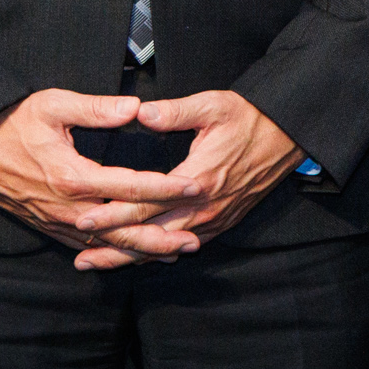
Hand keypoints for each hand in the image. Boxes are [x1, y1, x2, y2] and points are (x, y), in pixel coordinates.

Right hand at [0, 89, 180, 261]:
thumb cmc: (13, 121)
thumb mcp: (53, 105)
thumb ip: (96, 108)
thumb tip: (135, 107)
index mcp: (73, 175)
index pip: (130, 186)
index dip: (165, 188)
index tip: (195, 187)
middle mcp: (66, 205)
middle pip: (122, 228)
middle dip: (159, 237)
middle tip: (194, 242)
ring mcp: (55, 219)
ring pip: (105, 242)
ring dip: (139, 251)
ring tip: (174, 255)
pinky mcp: (47, 224)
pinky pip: (84, 244)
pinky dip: (110, 252)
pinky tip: (131, 256)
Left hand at [64, 89, 302, 269]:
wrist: (288, 136)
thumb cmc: (249, 117)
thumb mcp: (213, 106)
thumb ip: (174, 112)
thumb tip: (140, 113)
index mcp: (198, 179)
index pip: (145, 204)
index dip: (112, 213)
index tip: (83, 218)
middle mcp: (204, 207)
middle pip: (150, 235)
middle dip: (113, 247)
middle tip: (79, 257)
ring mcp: (215, 218)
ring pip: (165, 247)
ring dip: (131, 257)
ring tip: (98, 263)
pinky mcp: (222, 222)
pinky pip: (184, 245)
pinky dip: (158, 254)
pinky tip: (138, 258)